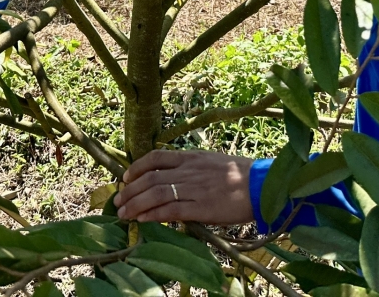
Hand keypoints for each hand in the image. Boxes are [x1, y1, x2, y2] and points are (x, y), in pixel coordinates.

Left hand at [115, 150, 253, 224]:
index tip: (126, 178)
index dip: (136, 167)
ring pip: (156, 194)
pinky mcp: (201, 208)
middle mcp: (189, 171)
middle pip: (150, 178)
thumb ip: (190, 167)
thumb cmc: (239, 174)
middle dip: (130, 190)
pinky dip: (153, 215)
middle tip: (118, 201)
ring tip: (123, 214)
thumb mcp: (211, 161)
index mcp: (191, 157)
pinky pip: (171, 210)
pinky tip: (142, 220)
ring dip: (135, 204)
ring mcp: (194, 189)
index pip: (156, 157)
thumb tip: (170, 176)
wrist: (261, 185)